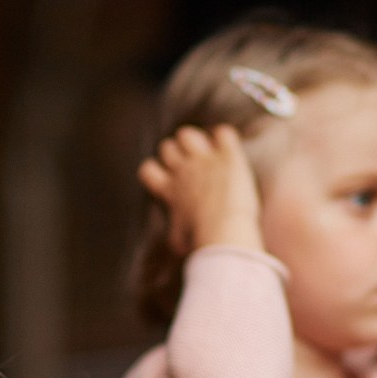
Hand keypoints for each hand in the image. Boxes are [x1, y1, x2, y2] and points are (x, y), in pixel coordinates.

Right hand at [136, 125, 263, 254]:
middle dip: (177, 154)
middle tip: (191, 167)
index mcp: (169, 191)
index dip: (156, 171)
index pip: (147, 170)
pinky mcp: (228, 156)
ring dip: (196, 142)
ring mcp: (205, 160)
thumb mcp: (179, 240)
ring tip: (208, 154)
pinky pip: (224, 134)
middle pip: (168, 148)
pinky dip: (225, 139)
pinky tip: (229, 149)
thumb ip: (176, 227)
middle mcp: (183, 172)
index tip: (168, 179)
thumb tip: (177, 237)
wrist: (223, 233)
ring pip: (189, 135)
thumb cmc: (200, 242)